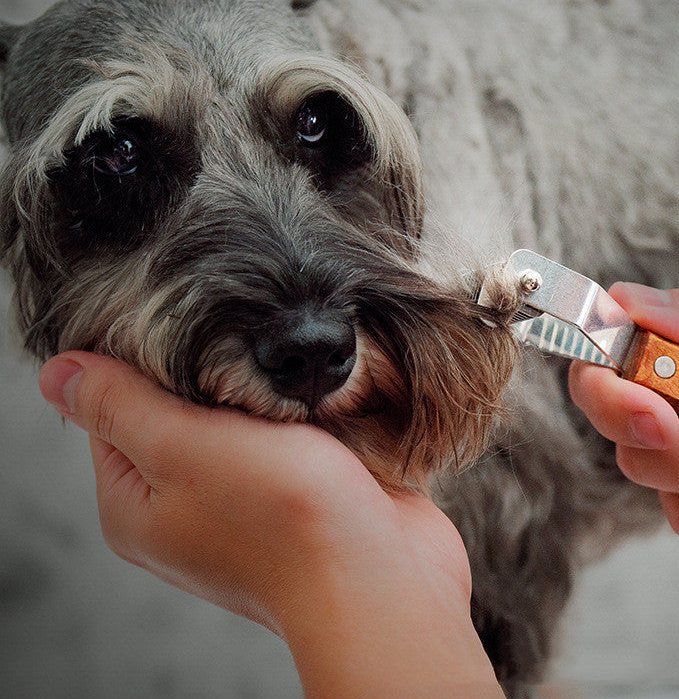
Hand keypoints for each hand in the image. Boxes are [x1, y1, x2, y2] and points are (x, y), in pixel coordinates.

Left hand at [38, 352, 503, 697]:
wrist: (385, 574)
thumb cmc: (288, 516)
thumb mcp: (186, 446)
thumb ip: (120, 404)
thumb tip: (56, 373)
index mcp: (136, 506)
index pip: (112, 412)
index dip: (147, 366)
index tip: (194, 340)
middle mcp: (182, 512)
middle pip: (175, 413)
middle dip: (212, 380)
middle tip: (249, 363)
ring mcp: (240, 508)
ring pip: (234, 422)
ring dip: (259, 397)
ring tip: (287, 391)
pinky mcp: (291, 499)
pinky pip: (278, 440)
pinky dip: (292, 418)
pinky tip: (315, 411)